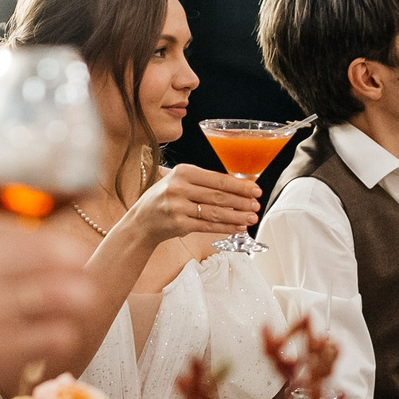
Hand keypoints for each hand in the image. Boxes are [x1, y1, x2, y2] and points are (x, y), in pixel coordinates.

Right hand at [0, 209, 96, 398]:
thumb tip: (13, 236)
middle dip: (74, 270)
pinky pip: (54, 337)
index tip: (62, 256)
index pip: (27, 227)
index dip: (53, 243)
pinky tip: (46, 342)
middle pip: (58, 256)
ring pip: (66, 296)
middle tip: (78, 283)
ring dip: (74, 303)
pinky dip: (58, 338)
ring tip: (71, 312)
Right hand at [124, 163, 261, 244]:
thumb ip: (204, 182)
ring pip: (215, 212)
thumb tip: (238, 186)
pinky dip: (225, 227)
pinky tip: (237, 227)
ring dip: (236, 216)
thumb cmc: (164, 199)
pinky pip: (207, 226)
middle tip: (256, 204)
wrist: (142, 220)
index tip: (255, 189)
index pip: (217, 178)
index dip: (239, 185)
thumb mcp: (180, 182)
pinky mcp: (178, 224)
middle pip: (218, 195)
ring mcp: (177, 207)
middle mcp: (178, 188)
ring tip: (251, 217)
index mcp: (182, 172)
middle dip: (241, 201)